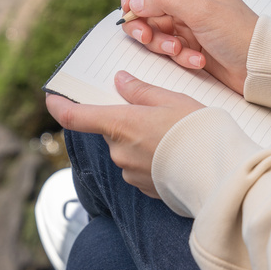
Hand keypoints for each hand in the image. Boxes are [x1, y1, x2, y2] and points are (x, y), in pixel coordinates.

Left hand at [45, 71, 202, 197]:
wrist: (219, 173)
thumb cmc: (197, 130)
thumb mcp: (171, 99)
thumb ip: (141, 91)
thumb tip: (120, 81)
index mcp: (120, 124)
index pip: (75, 117)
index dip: (59, 106)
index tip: (51, 98)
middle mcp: (119, 151)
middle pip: (110, 131)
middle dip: (125, 121)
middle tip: (155, 112)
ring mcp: (130, 172)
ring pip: (126, 149)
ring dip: (140, 140)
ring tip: (172, 134)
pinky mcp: (144, 188)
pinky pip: (139, 167)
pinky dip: (151, 158)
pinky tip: (175, 153)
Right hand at [119, 0, 258, 94]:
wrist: (259, 66)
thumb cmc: (240, 33)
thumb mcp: (201, 11)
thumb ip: (165, 0)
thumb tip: (134, 2)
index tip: (128, 7)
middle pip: (143, 3)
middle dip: (141, 22)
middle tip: (146, 36)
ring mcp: (185, 22)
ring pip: (152, 28)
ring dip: (160, 42)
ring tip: (179, 50)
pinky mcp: (187, 44)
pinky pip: (166, 47)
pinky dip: (178, 56)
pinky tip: (197, 60)